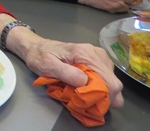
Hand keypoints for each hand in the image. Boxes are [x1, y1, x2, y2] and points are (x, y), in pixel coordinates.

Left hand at [0, 15, 123, 106]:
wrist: (35, 47)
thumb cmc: (39, 56)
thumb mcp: (47, 65)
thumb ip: (66, 73)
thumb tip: (85, 81)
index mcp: (85, 54)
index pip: (109, 81)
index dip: (105, 96)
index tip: (92, 102)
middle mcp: (95, 53)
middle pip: (113, 82)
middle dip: (103, 95)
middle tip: (86, 100)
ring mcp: (97, 56)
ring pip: (110, 81)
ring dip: (100, 91)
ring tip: (83, 93)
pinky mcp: (96, 60)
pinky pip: (105, 77)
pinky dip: (98, 85)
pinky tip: (85, 86)